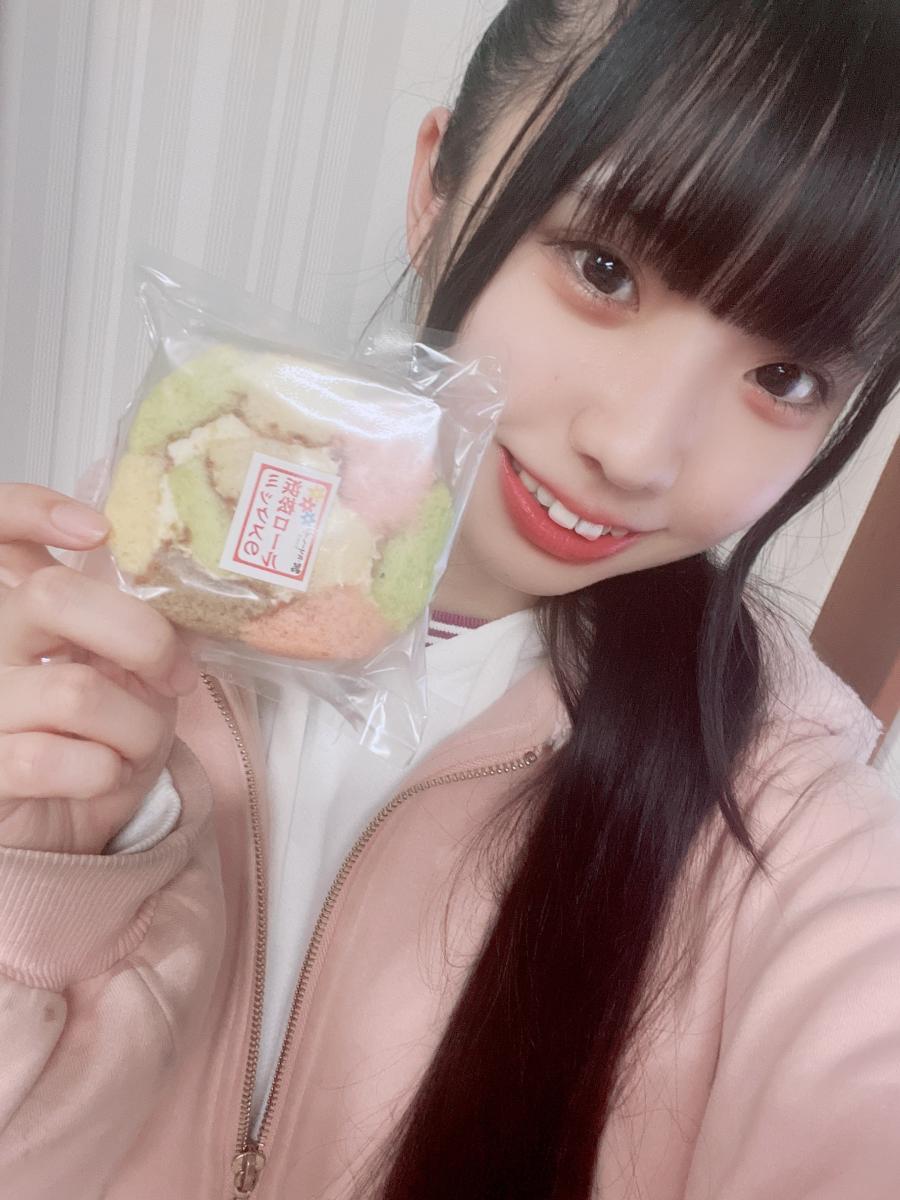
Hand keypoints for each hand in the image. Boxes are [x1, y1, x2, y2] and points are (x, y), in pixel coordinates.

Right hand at [0, 484, 199, 853]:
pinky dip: (105, 772)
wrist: (72, 820)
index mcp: (23, 605)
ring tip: (137, 745)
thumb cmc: (105, 733)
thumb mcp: (131, 669)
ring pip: (76, 690)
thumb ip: (140, 627)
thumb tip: (186, 608)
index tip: (97, 529)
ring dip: (138, 726)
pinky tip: (102, 775)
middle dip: (143, 637)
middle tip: (175, 675)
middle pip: (54, 595)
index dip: (33, 509)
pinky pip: (55, 758)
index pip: (1, 528)